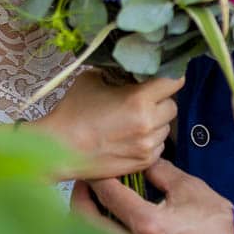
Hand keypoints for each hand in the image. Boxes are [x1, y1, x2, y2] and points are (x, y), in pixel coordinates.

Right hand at [34, 71, 181, 180]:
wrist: (60, 148)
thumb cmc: (73, 111)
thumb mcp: (92, 79)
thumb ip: (116, 73)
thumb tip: (130, 71)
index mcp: (139, 100)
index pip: (173, 82)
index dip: (171, 77)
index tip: (166, 76)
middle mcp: (148, 123)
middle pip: (172, 106)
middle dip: (161, 101)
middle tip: (145, 100)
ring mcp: (147, 146)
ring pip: (166, 128)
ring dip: (156, 122)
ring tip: (135, 121)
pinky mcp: (143, 162)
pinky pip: (159, 146)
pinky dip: (150, 140)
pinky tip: (132, 137)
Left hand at [71, 159, 233, 233]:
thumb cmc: (217, 222)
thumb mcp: (188, 187)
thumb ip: (157, 170)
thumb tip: (138, 160)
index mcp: (147, 224)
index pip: (105, 193)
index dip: (96, 176)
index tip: (95, 169)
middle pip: (86, 223)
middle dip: (80, 199)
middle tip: (86, 187)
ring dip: (89, 225)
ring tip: (97, 210)